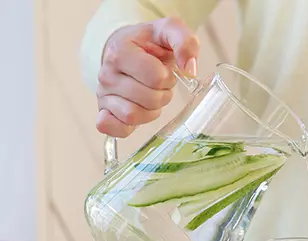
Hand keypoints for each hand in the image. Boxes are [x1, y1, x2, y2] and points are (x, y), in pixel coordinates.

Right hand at [96, 17, 199, 137]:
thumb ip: (186, 42)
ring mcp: (103, 94)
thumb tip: (190, 69)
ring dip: (151, 110)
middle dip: (162, 94)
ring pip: (134, 115)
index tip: (162, 69)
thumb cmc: (150, 43)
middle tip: (158, 84)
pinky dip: (127, 126)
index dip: (167, 77)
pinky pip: (114, 128)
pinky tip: (136, 112)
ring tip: (149, 95)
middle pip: (149, 99)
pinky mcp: (103, 112)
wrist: (128, 48)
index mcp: (120, 51)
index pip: (156, 77)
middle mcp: (106, 73)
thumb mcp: (169, 31)